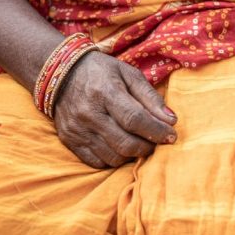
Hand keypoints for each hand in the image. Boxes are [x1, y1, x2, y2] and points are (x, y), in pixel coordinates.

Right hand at [52, 52, 177, 167]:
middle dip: (148, 146)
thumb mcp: (129, 74)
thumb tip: (171, 120)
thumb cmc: (102, 72)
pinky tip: (122, 147)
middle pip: (125, 143)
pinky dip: (114, 159)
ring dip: (133, 155)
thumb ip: (150, 97)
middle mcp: (89, 114)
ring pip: (113, 157)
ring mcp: (77, 130)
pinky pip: (97, 162)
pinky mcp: (69, 141)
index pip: (135, 119)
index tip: (172, 136)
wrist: (62, 73)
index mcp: (105, 92)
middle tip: (158, 141)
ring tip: (141, 143)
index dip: (157, 131)